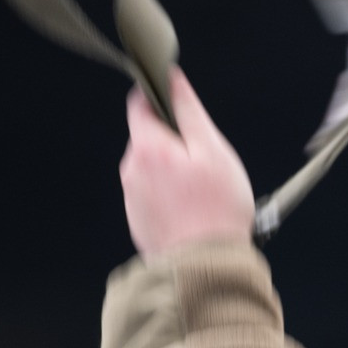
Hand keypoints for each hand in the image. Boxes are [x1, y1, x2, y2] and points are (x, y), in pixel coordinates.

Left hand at [119, 70, 256, 254]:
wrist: (205, 269)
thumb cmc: (216, 209)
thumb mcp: (212, 150)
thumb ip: (188, 110)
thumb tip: (171, 78)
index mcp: (147, 147)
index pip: (139, 103)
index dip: (160, 97)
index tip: (180, 105)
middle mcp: (131, 169)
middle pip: (149, 138)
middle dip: (174, 141)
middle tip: (205, 162)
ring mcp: (132, 198)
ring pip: (152, 168)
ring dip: (173, 171)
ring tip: (202, 193)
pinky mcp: (139, 221)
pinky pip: (153, 195)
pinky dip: (170, 196)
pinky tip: (193, 212)